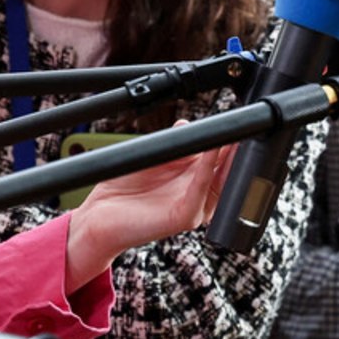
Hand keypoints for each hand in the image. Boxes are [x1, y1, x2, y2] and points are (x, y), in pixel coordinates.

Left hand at [64, 128, 232, 292]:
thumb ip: (172, 144)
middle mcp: (197, 196)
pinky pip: (202, 189)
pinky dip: (208, 168)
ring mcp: (194, 208)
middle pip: (226, 169)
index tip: (233, 121)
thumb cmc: (122, 190)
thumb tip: (186, 123)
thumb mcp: (153, 159)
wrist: (98, 216)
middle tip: (239, 127)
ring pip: (219, 180)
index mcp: (192, 181)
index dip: (227, 141)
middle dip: (234, 149)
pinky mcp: (185, 217)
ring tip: (232, 134)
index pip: (219, 159)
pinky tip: (211, 150)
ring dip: (227, 156)